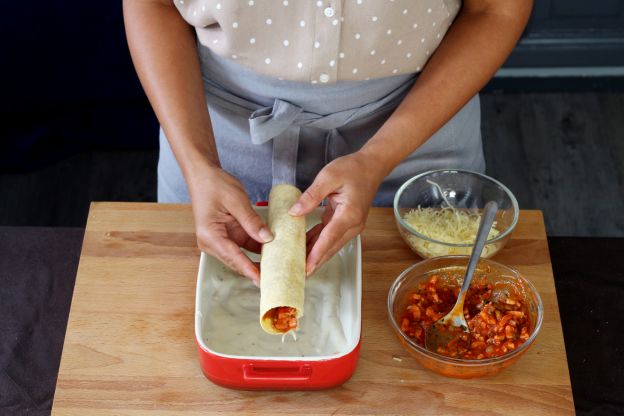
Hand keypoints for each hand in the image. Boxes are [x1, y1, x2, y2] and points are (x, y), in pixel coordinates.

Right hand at [188, 165, 272, 285]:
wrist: (203, 175)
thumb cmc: (214, 184)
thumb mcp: (236, 200)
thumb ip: (251, 221)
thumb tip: (268, 238)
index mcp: (210, 235)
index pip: (233, 257)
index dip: (249, 269)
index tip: (262, 281)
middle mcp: (212, 242)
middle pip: (237, 261)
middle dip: (256, 270)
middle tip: (276, 278)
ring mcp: (220, 240)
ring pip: (242, 257)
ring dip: (259, 261)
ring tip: (279, 269)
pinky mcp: (228, 236)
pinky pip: (244, 247)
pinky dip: (258, 250)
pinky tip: (274, 254)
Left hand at [289, 152, 385, 275]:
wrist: (371, 166)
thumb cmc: (352, 169)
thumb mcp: (328, 177)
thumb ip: (311, 196)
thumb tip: (294, 212)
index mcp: (349, 214)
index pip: (329, 238)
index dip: (317, 254)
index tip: (307, 267)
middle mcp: (353, 225)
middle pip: (331, 247)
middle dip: (315, 262)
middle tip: (298, 275)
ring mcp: (351, 226)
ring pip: (331, 245)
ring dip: (315, 255)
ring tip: (297, 265)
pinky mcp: (346, 223)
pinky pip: (330, 237)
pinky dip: (318, 243)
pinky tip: (304, 247)